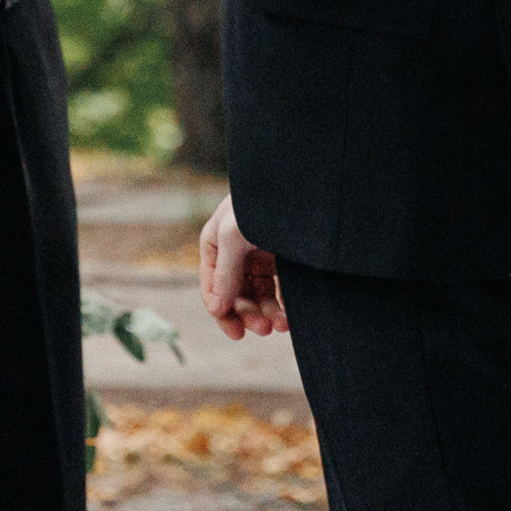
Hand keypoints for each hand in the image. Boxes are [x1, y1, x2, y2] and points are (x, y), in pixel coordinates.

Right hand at [198, 195, 285, 338]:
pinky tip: (291, 316)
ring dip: (266, 314)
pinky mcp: (282, 257)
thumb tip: (216, 309)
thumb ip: (225, 273)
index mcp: (215, 243)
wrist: (298, 178)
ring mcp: (259, 254)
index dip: (223, 313)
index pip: (212, 288)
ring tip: (282, 326)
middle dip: (248, 315)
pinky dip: (283, 305)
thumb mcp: (234, 234)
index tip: (238, 333)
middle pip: (236, 295)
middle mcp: (234, 251)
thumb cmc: (260, 201)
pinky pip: (279, 288)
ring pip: (258, 295)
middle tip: (264, 329)